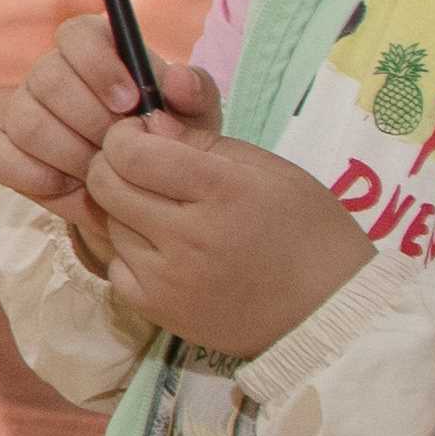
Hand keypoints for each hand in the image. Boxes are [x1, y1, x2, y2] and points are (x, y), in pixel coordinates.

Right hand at [0, 18, 211, 212]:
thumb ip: (195, 93)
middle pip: (47, 78)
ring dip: (71, 153)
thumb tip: (177, 78)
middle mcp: (49, 73)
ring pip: (26, 122)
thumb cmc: (164, 141)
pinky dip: (40, 177)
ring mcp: (20, 112)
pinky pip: (3, 159)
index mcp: (93, 50)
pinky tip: (74, 187)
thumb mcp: (192, 119)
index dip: (98, 65)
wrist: (137, 192)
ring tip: (105, 172)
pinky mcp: (3, 151)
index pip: (75, 34)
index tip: (129, 102)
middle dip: (90, 120)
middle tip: (122, 148)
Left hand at [88, 117, 368, 354]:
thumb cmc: (307, 231)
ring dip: (123, 210)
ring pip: (107, 223)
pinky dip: (129, 253)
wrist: (329, 312)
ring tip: (164, 212)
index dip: (124, 136)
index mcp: (223, 191)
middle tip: (141, 168)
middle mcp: (189, 236)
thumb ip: (202, 143)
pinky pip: (115, 267)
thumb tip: (147, 123)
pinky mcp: (159, 311)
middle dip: (112, 165)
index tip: (141, 136)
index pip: (130, 152)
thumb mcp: (270, 170)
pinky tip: (163, 250)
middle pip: (105, 184)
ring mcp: (169, 279)